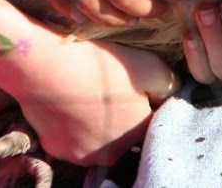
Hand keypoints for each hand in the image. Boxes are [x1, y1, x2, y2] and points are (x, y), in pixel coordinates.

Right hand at [13, 38, 175, 164]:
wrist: (44, 67)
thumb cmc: (98, 64)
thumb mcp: (149, 66)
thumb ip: (170, 85)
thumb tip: (177, 94)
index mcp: (138, 135)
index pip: (153, 125)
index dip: (149, 105)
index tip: (139, 88)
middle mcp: (112, 154)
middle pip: (124, 135)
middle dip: (122, 116)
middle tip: (110, 87)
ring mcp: (81, 156)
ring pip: (97, 138)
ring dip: (98, 122)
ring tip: (88, 92)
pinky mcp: (56, 149)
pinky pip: (72, 138)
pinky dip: (73, 124)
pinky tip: (69, 100)